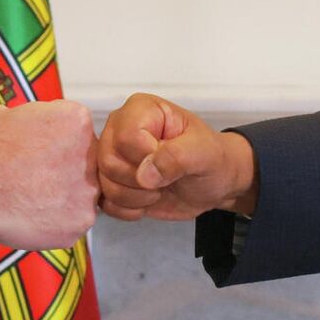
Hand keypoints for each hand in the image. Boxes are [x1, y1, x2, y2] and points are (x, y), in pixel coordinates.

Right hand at [0, 99, 97, 250]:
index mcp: (77, 121)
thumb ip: (28, 119)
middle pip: (87, 166)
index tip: (41, 155)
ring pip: (81, 197)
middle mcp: (92, 155)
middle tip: (37, 181)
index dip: (58, 147)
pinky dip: (54, 224)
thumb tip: (21, 122)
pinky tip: (32, 217)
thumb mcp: (5, 114)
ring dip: (62, 200)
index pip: (79, 134)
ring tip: (32, 201)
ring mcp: (89, 192)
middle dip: (66, 174)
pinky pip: (71, 224)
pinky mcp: (80, 222)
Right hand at [97, 94, 259, 221]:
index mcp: (140, 109)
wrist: (215, 184)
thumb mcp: (204, 153)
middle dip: (141, 181)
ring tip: (160, 189)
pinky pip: (105, 202)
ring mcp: (112, 156)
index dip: (146, 157)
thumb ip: (176, 157)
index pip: (126, 136)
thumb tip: (143, 175)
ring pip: (105, 184)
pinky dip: (129, 209)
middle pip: (108, 161)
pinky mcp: (112, 182)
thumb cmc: (212, 159)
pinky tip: (148, 202)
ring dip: (136, 197)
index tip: (171, 161)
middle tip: (166, 179)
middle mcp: (119, 129)